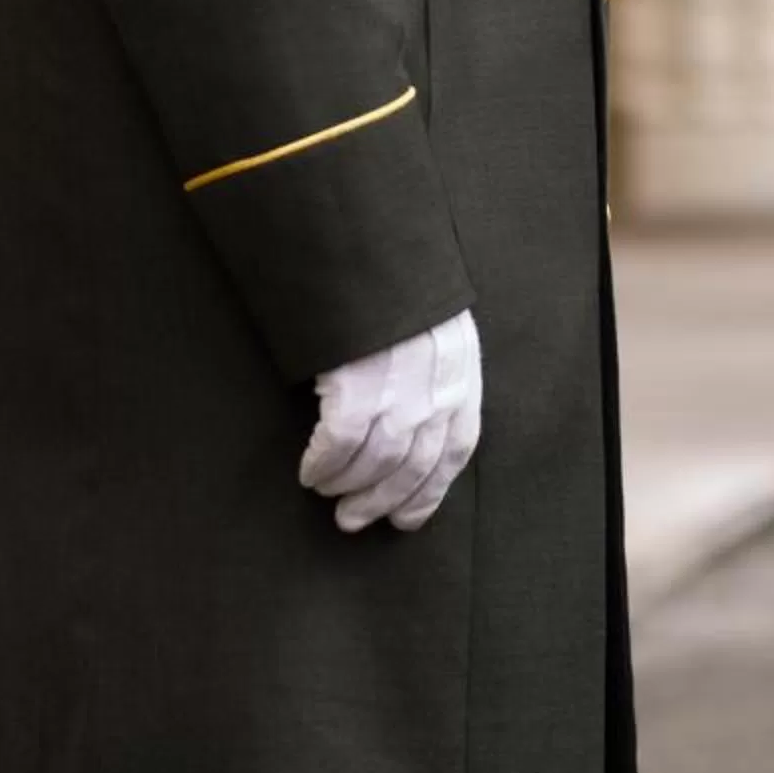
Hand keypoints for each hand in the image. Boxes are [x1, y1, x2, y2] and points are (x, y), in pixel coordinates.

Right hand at [298, 309, 481, 532]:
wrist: (373, 251)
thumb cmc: (401, 287)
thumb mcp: (441, 326)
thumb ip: (438, 371)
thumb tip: (420, 422)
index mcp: (462, 375)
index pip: (455, 450)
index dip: (430, 492)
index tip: (407, 519)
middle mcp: (436, 393)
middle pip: (412, 467)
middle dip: (381, 502)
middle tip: (353, 521)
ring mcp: (397, 394)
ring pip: (374, 464)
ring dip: (348, 488)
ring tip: (329, 496)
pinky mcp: (356, 390)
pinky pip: (339, 447)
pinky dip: (323, 466)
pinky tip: (311, 473)